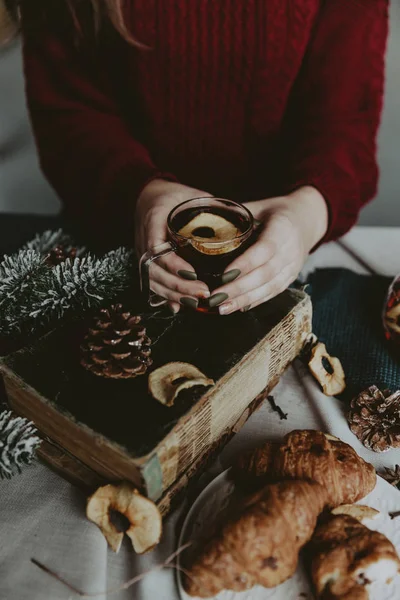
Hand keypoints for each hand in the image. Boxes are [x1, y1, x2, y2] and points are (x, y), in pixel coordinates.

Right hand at [135, 179, 211, 312]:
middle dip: (178, 286)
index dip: (175, 265)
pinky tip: (179, 306)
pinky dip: (165, 296)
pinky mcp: (145, 262)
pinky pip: (152, 283)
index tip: (194, 274)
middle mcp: (143, 240)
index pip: (158, 249)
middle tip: (204, 293)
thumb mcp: (191, 196)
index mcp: (154, 220)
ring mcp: (141, 252)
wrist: (147, 195)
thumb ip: (211, 208)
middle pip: (155, 271)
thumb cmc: (173, 194)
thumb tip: (239, 219)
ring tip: (196, 302)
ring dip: (174, 294)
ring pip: (152, 281)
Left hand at [211, 187, 328, 313]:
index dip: (245, 264)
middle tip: (216, 298)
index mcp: (283, 229)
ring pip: (269, 287)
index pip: (264, 250)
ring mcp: (293, 266)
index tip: (224, 274)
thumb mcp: (258, 206)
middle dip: (239, 288)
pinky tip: (239, 307)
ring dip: (245, 300)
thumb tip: (203, 220)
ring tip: (223, 308)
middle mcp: (291, 250)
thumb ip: (235, 215)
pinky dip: (256, 301)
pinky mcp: (291, 277)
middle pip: (265, 274)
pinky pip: (274, 292)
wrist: (308, 219)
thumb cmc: (276, 211)